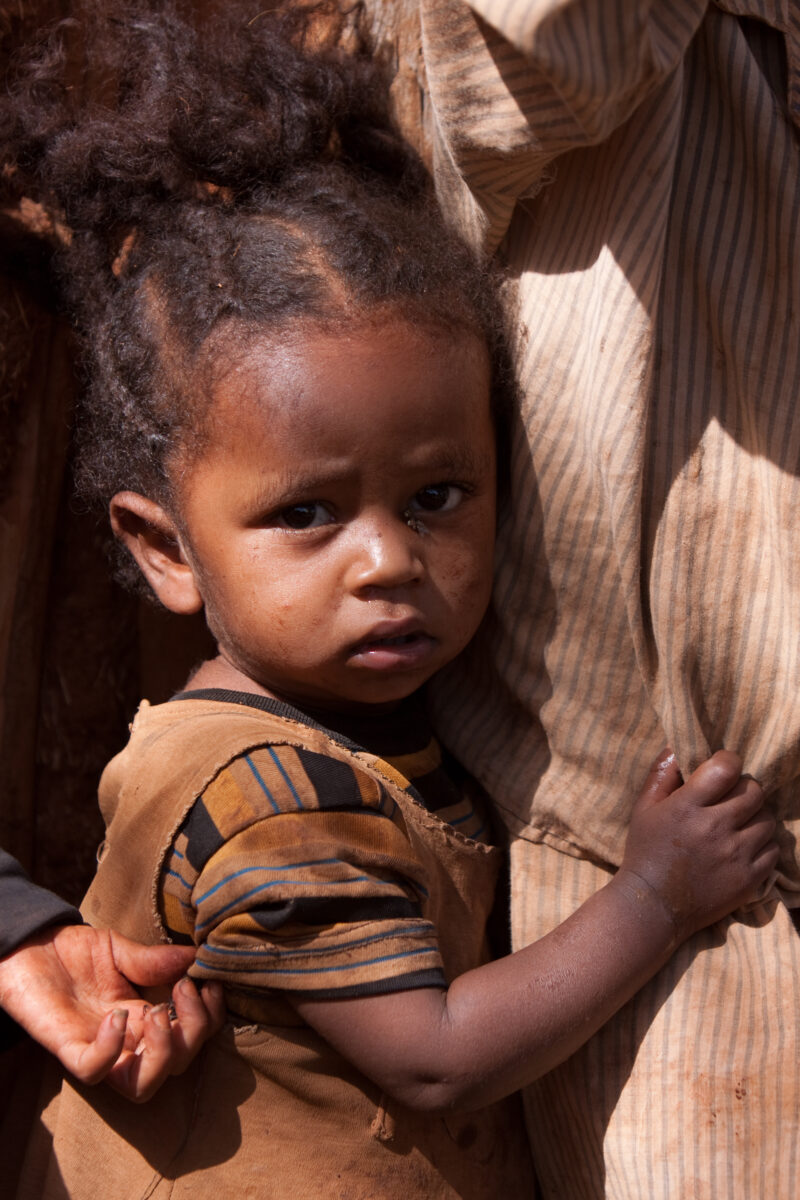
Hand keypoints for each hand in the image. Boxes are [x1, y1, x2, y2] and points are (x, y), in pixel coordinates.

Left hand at [0, 924, 224, 1100]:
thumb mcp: (121, 949)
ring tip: (159, 1010)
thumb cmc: (73, 951)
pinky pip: (95, 1071)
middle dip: (194, 1031)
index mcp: (145, 1018)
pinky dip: (113, 1049)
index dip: (210, 1018)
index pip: (191, 1038)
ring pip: (142, 1086)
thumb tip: (197, 956)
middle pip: (177, 1065)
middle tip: (183, 990)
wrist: (29, 945)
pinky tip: (116, 1015)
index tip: (209, 982)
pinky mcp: (68, 1049)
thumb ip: (155, 960)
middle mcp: (128, 1041)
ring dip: (163, 1052)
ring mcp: (99, 1048)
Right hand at [618, 749, 778, 938]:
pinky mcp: (748, 879)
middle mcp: (715, 828)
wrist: (653, 905)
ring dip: (756, 817)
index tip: (723, 769)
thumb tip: (677, 747)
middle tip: (732, 798)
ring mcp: (735, 855)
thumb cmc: (646, 852)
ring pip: (767, 820)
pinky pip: (773, 850)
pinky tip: (745, 846)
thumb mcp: (644, 808)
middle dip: (745, 788)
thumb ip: (662, 775)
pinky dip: (763, 845)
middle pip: (754, 791)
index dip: (729, 762)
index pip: (726, 768)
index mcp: (688, 807)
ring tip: (740, 823)